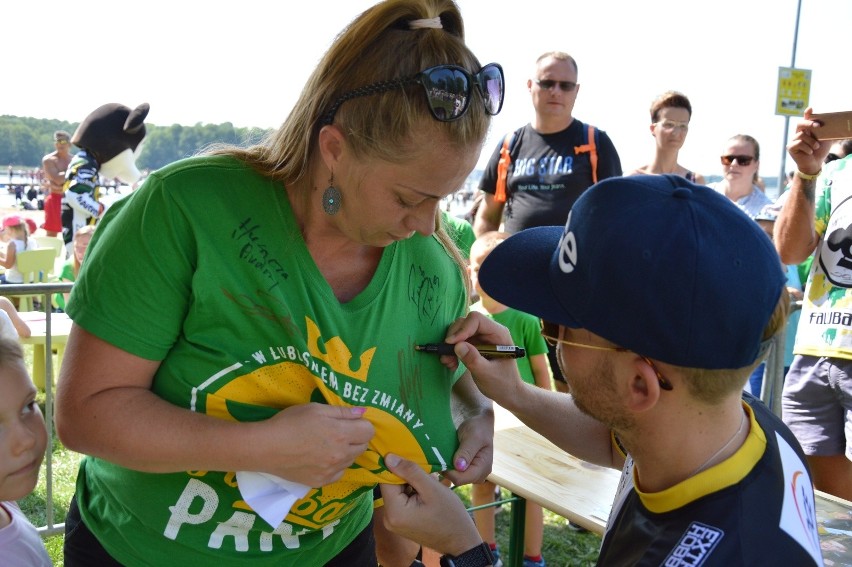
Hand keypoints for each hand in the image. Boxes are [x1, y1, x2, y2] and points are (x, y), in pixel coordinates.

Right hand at [259, 404, 373, 485]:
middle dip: (356, 437)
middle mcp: (340, 455)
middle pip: (362, 446)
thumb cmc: (290, 422)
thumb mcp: (316, 408)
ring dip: (346, 452)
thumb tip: (362, 413)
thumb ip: (342, 412)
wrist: (266, 447)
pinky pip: (338, 473)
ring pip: (351, 460)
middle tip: (338, 432)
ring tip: (327, 445)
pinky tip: (321, 458)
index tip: (350, 421)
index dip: (362, 424)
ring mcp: (331, 471)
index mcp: (341, 434)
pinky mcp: (321, 482)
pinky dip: (335, 466)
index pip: (368, 431)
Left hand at [380, 453, 482, 556]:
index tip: (410, 456)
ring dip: (410, 482)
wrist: (460, 541)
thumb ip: (410, 472)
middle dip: (405, 474)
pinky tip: (426, 490)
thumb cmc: (450, 515)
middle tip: (424, 469)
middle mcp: (388, 518)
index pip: (386, 479)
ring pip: (397, 491)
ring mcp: (393, 522)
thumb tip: (388, 457)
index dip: (397, 465)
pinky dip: (412, 491)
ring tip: (428, 480)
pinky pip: (401, 499)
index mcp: (394, 512)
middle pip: (390, 485)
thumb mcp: (432, 489)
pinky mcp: (400, 522)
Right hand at [442, 312, 526, 404]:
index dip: (462, 329)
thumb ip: (474, 360)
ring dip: (450, 346)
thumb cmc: (503, 383)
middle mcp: (489, 331)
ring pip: (459, 332)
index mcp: (498, 333)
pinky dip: (452, 351)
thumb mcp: (488, 374)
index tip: (451, 344)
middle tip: (446, 356)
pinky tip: (452, 363)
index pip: (477, 320)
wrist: (507, 393)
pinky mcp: (474, 345)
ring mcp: (481, 338)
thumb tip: (458, 345)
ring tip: (448, 362)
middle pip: (465, 323)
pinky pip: (458, 342)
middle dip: (453, 338)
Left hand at [444, 411, 492, 485]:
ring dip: (447, 467)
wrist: (481, 425)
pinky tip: (445, 456)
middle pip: (457, 480)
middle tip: (439, 455)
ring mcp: (473, 473)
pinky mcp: (467, 470)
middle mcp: (479, 475)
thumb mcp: (473, 436)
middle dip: (447, 470)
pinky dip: (448, 466)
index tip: (439, 458)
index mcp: (483, 468)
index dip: (448, 472)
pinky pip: (455, 473)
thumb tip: (459, 466)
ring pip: (454, 477)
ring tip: (443, 454)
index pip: (461, 479)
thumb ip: (466, 451)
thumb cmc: (478, 428)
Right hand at [787, 107, 831, 173]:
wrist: (814, 163)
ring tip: (815, 147)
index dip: (807, 114)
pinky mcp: (790, 147)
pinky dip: (807, 148)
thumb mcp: (826, 139)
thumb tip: (834, 125)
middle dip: (809, 123)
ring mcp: (793, 140)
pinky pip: (799, 143)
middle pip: (800, 124)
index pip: (806, 119)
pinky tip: (810, 152)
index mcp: (807, 130)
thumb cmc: (820, 151)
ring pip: (802, 135)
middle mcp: (799, 133)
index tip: (810, 109)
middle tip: (818, 126)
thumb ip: (826, 131)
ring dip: (811, 142)